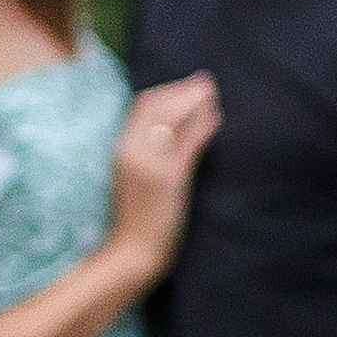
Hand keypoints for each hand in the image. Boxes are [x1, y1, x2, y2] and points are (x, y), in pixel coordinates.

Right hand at [107, 73, 220, 285]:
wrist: (130, 253)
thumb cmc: (134, 218)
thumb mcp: (134, 178)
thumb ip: (146, 152)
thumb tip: (169, 128)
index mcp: (119, 149)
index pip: (142, 105)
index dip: (167, 91)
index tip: (187, 87)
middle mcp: (131, 151)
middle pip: (157, 105)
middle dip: (183, 90)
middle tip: (207, 82)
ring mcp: (148, 165)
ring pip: (172, 119)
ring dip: (195, 102)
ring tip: (214, 96)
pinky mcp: (167, 180)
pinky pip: (188, 144)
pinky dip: (203, 127)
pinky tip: (216, 119)